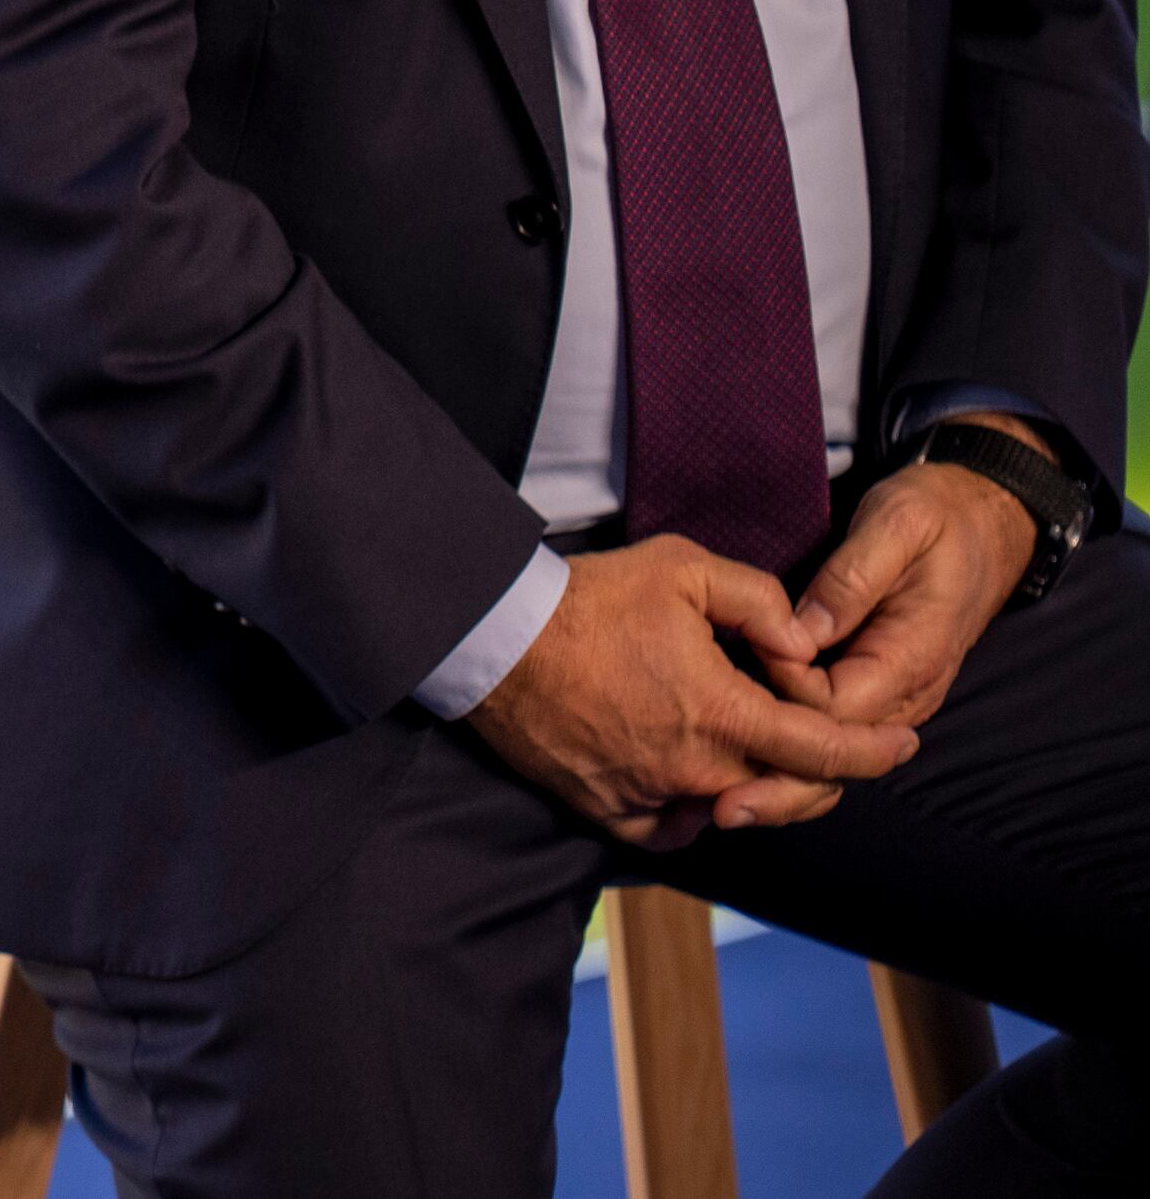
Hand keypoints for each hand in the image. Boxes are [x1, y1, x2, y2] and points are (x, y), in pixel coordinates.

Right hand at [466, 537, 915, 843]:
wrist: (495, 637)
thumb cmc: (588, 599)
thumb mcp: (682, 568)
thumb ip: (760, 601)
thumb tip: (804, 646)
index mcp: (724, 713)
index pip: (826, 751)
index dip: (876, 752)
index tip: (904, 743)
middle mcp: (697, 768)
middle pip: (787, 791)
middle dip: (820, 769)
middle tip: (825, 738)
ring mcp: (651, 794)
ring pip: (731, 809)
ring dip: (755, 785)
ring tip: (753, 750)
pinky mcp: (608, 807)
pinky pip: (670, 831)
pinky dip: (692, 814)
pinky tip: (693, 786)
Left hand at [776, 449, 1044, 734]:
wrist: (989, 523)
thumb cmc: (940, 515)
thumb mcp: (895, 523)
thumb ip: (850, 580)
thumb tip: (802, 633)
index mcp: (913, 657)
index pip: (831, 708)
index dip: (783, 678)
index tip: (754, 631)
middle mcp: (914, 692)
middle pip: (830, 729)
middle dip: (780, 698)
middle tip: (743, 642)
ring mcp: (907, 694)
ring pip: (836, 727)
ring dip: (791, 701)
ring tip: (753, 650)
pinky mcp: (895, 686)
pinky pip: (846, 711)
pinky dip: (808, 696)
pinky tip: (778, 658)